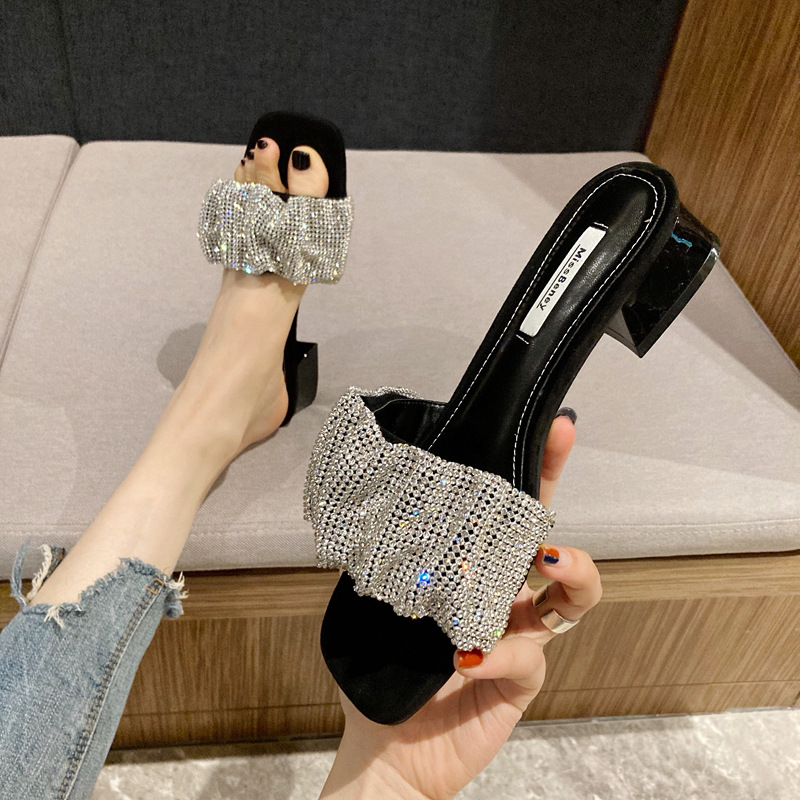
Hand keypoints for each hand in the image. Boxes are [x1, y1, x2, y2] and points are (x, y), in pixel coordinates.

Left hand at [320, 413, 602, 799]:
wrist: (389, 744)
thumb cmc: (383, 668)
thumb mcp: (380, 601)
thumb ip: (391, 559)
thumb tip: (380, 499)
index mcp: (475, 569)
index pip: (508, 510)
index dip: (535, 469)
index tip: (553, 428)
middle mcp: (505, 594)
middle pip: (549, 533)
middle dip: (557, 488)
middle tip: (555, 454)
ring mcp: (521, 635)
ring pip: (574, 596)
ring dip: (569, 572)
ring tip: (543, 561)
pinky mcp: (524, 678)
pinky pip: (529, 657)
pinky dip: (502, 653)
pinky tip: (466, 655)